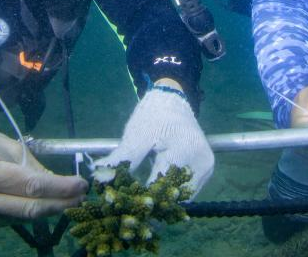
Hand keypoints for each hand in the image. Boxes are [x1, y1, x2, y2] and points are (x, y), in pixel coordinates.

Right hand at [0, 113, 87, 226]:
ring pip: (21, 218)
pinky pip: (8, 222)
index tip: (82, 185)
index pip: (30, 186)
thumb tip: (66, 188)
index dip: (60, 188)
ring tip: (63, 198)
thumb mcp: (10, 146)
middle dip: (60, 204)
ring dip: (46, 209)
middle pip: (28, 208)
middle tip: (81, 198)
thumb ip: (35, 169)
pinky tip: (32, 202)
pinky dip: (25, 213)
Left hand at [93, 79, 213, 195]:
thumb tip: (101, 178)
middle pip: (173, 196)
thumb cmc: (153, 116)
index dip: (139, 197)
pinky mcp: (206, 169)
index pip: (159, 185)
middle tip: (132, 206)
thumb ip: (121, 160)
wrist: (173, 101)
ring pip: (182, 197)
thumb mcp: (135, 136)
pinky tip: (156, 192)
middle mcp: (201, 162)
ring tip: (142, 200)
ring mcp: (206, 167)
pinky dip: (172, 192)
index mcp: (183, 151)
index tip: (123, 202)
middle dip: (152, 202)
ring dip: (163, 200)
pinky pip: (187, 189)